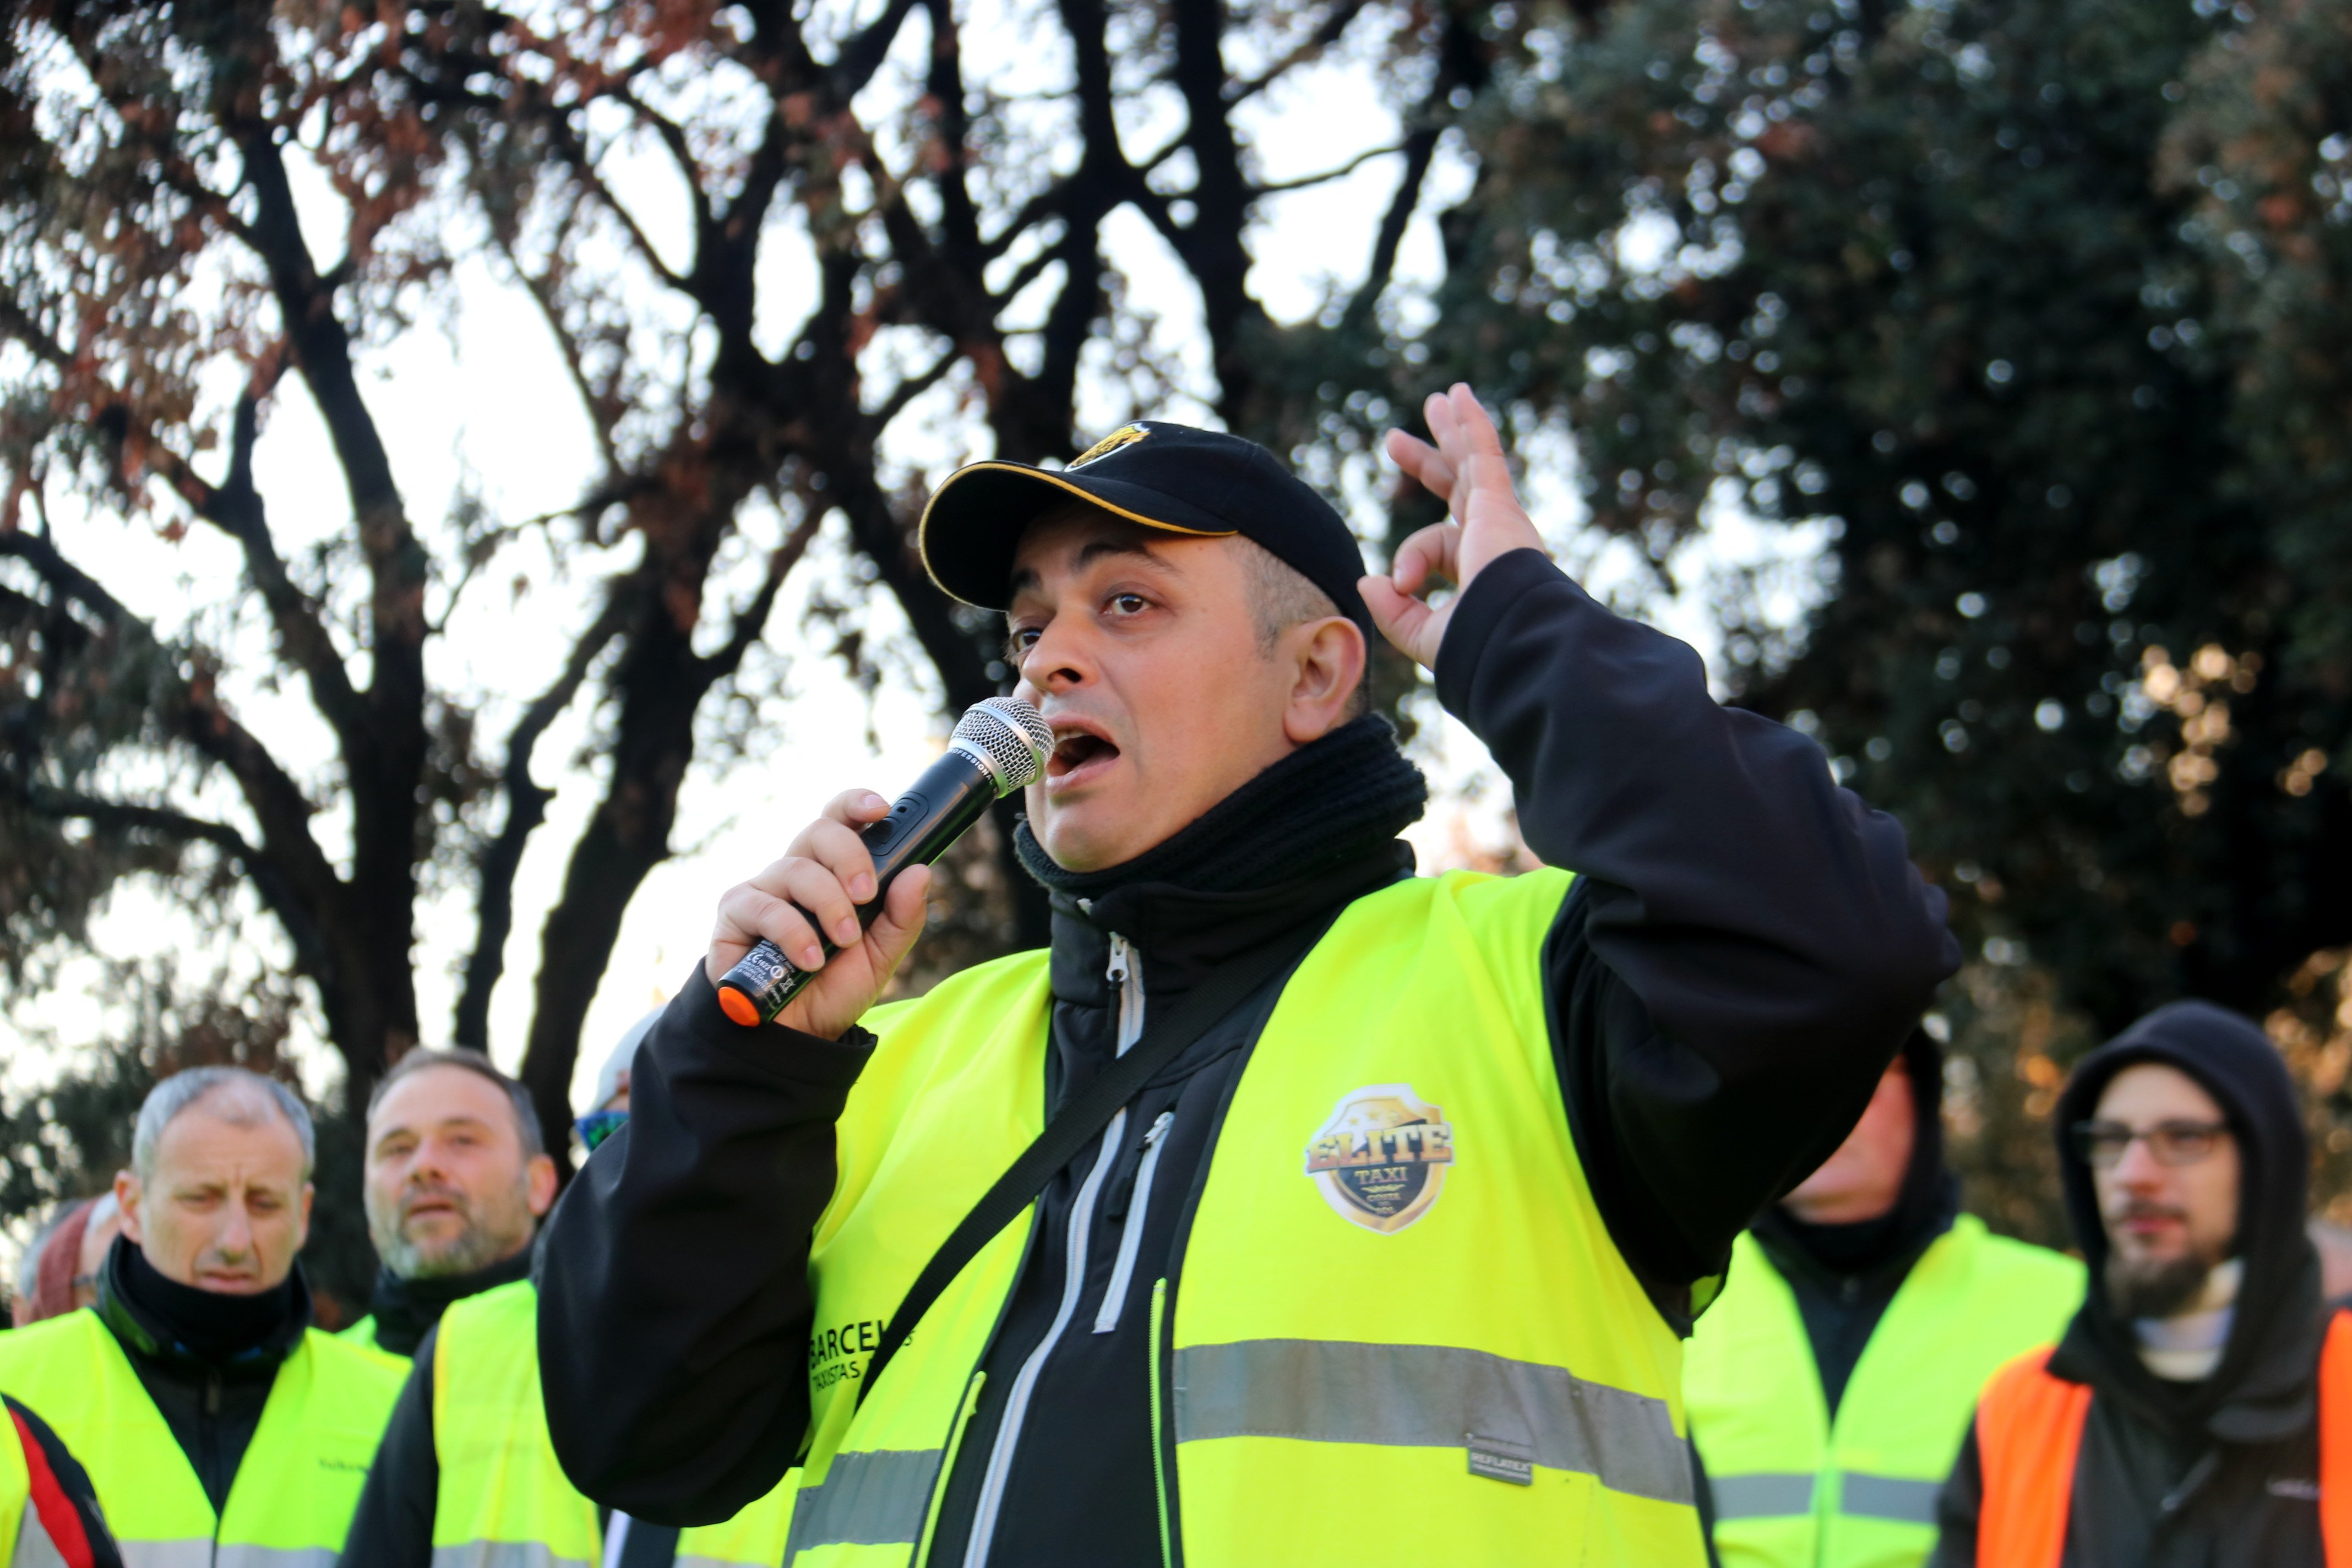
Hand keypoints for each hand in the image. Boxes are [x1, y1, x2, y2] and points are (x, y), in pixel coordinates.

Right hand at [707, 790, 931, 1039]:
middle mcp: (797, 872)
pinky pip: (765, 906)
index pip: (840, 821)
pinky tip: (810, 960)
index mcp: (833, 872)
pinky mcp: (735, 913)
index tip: (881, 809)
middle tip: (867, 893)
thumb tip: (920, 871)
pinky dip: (795, 933)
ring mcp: (764, 889)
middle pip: (819, 830)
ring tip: (843, 942)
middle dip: (850, 856)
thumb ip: (903, 917)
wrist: (795, 1036)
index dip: (856, 804)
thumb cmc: (833, 989)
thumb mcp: (881, 956)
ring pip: (796, 869)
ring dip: (829, 905)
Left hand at [1362, 383, 1548, 669]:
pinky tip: (1460, 396)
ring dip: (1453, 429)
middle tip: (1396, 441)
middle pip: (1456, 488)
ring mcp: (1500, 518)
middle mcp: (1494, 538)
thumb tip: (1367, 581)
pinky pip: (1484, 452)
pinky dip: (1472, 424)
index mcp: (1481, 567)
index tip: (1401, 584)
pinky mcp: (1498, 502)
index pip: (1435, 546)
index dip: (1409, 562)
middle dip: (1428, 461)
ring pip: (1471, 462)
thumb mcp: (1422, 634)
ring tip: (1439, 399)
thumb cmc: (1476, 644)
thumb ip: (1393, 611)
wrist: (1512, 635)